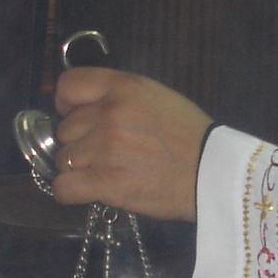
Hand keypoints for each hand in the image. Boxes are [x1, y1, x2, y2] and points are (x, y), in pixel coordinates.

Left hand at [50, 68, 211, 220]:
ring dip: (79, 167)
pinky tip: (88, 190)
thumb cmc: (189, 134)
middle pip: (65, 127)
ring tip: (105, 171)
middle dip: (79, 139)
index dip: (66, 103)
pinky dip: (70, 191)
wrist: (213, 173)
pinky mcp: (106, 184)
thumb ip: (119, 96)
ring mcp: (105, 150)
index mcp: (123, 88)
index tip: (75, 114)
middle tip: (105, 150)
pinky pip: (64, 188)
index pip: (68, 86)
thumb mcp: (156, 96)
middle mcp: (109, 114)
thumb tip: (86, 108)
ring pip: (63, 158)